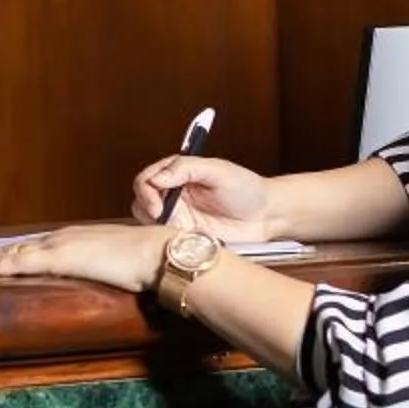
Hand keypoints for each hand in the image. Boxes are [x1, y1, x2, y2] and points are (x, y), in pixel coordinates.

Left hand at [0, 221, 170, 291]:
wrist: (158, 253)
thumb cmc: (144, 262)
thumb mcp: (114, 269)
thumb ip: (98, 274)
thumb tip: (94, 285)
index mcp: (70, 242)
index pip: (27, 250)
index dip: (2, 256)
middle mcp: (59, 239)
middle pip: (11, 249)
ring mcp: (57, 246)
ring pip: (8, 254)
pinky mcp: (59, 257)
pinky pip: (19, 263)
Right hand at [132, 155, 281, 241]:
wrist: (266, 216)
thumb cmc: (246, 188)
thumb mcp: (218, 171)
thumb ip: (187, 168)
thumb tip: (159, 177)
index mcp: (178, 173)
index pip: (148, 178)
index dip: (147, 190)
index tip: (157, 202)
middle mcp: (174, 194)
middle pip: (142, 199)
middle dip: (146, 207)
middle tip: (160, 216)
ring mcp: (178, 215)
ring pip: (148, 221)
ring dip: (155, 224)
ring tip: (175, 227)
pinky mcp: (185, 235)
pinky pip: (165, 238)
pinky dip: (166, 239)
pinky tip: (182, 237)